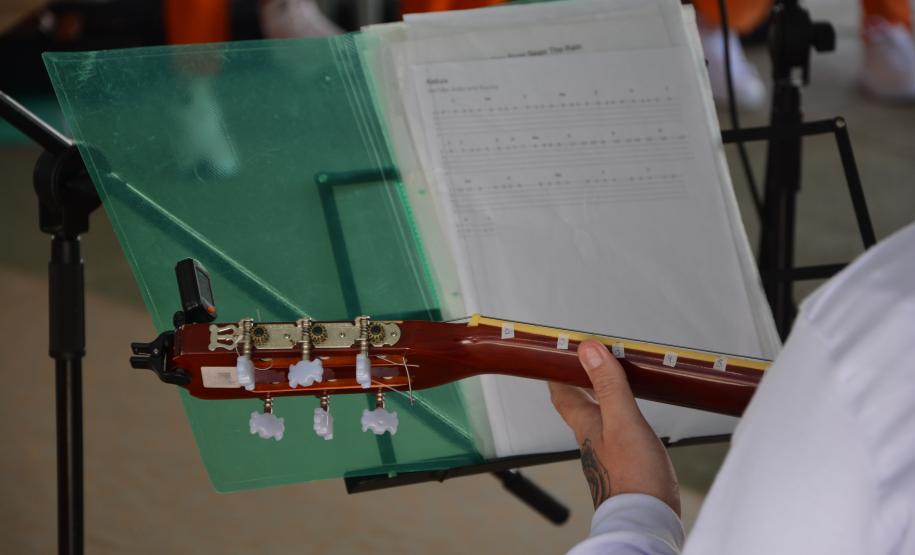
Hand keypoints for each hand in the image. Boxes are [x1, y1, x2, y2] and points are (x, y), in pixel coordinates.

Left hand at [549, 340, 680, 514]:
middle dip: (579, 382)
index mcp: (586, 425)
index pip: (563, 393)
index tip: (555, 353)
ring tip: (611, 381)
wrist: (645, 520)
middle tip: (585, 362)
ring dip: (601, 397)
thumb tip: (588, 351)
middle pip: (579, 405)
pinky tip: (632, 418)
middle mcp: (592, 439)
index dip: (557, 372)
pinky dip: (620, 417)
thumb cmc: (633, 478)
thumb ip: (608, 387)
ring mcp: (608, 453)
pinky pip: (617, 432)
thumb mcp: (622, 422)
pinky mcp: (625, 465)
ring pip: (598, 418)